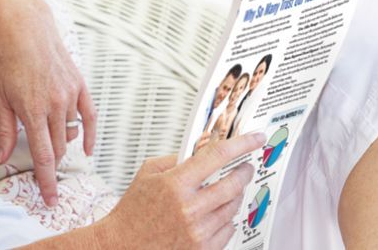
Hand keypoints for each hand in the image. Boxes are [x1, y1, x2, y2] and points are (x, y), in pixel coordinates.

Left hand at [0, 0, 96, 206]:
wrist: (26, 25)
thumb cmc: (7, 58)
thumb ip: (4, 130)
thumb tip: (2, 158)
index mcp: (32, 111)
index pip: (43, 156)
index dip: (46, 181)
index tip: (50, 199)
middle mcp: (55, 105)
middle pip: (58, 148)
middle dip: (51, 165)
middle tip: (44, 176)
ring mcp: (70, 94)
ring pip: (70, 133)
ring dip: (61, 144)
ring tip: (49, 143)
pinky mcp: (80, 84)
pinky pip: (89, 116)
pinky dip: (89, 134)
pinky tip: (86, 147)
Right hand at [100, 132, 265, 248]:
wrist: (123, 245)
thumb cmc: (133, 211)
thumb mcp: (147, 174)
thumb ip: (175, 159)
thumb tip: (201, 150)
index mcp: (175, 184)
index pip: (217, 156)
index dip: (241, 144)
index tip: (254, 138)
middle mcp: (190, 208)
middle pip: (234, 183)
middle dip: (244, 171)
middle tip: (245, 167)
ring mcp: (199, 231)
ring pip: (233, 206)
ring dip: (234, 195)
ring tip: (223, 191)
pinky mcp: (204, 248)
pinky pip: (229, 228)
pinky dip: (226, 218)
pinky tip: (214, 213)